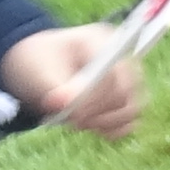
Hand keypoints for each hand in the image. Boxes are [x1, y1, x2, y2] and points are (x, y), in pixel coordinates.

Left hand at [0, 24, 142, 141]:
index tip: (72, 115)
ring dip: (108, 123)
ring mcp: (126, 77)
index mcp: (99, 40)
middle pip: (127, 92)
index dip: (94, 99)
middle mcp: (119, 56)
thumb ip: (58, 89)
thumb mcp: (40, 72)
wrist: (36, 63)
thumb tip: (70, 106)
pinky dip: (115, 129)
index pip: (111, 74)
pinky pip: (131, 119)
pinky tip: (94, 128)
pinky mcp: (125, 97)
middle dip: (101, 112)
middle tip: (75, 121)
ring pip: (133, 108)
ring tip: (81, 123)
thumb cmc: (36, 62)